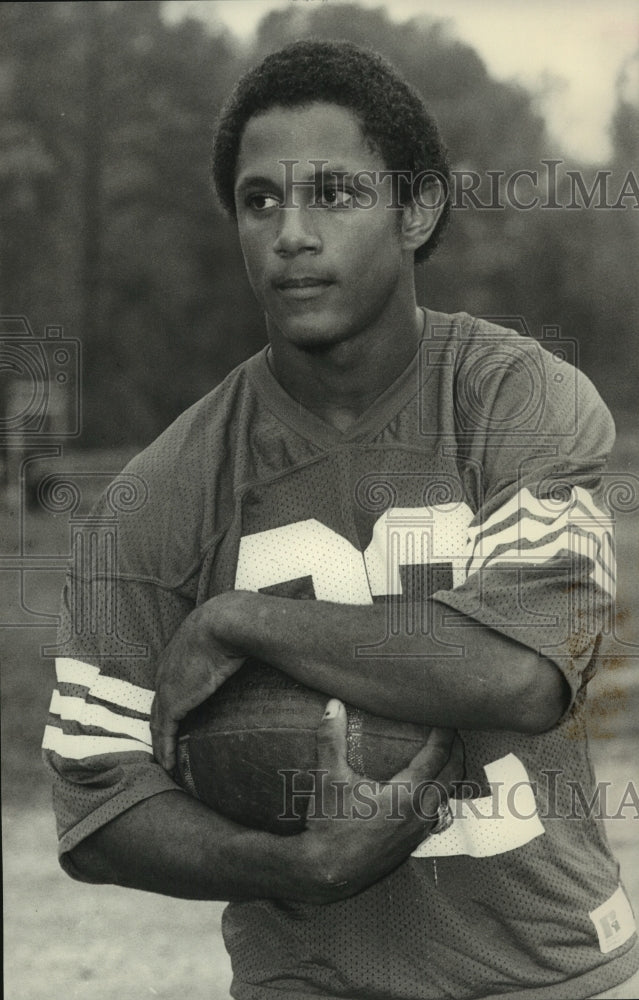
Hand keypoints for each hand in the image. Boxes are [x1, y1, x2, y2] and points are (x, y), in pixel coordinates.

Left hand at [151, 604, 244, 773]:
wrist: (225, 622)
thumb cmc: (233, 623)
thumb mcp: (229, 635)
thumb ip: (236, 646)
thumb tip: (260, 648)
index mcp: (178, 653)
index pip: (170, 684)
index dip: (172, 703)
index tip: (178, 719)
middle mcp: (167, 670)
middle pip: (159, 704)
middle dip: (161, 724)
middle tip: (166, 745)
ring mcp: (167, 685)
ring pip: (158, 721)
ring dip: (161, 742)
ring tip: (166, 761)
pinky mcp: (173, 700)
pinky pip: (164, 731)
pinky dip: (165, 748)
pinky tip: (168, 764)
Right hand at [293, 699, 462, 902]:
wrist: (325, 871)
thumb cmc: (328, 824)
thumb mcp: (328, 777)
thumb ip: (331, 738)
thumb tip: (333, 704)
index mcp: (407, 794)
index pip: (437, 757)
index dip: (444, 735)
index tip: (445, 718)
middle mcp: (420, 813)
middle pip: (452, 775)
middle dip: (454, 751)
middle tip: (449, 732)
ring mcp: (418, 832)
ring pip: (447, 798)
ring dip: (449, 775)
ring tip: (444, 758)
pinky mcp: (410, 845)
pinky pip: (437, 815)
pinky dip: (439, 796)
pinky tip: (428, 792)